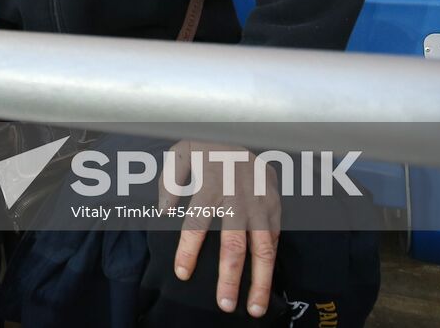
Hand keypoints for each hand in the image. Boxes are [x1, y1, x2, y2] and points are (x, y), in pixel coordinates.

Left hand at [160, 140, 280, 317]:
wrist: (241, 132)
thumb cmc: (206, 147)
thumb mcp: (180, 153)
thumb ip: (169, 181)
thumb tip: (164, 211)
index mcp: (210, 183)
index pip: (196, 223)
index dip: (188, 250)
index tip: (182, 274)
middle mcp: (237, 196)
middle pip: (234, 244)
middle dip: (229, 278)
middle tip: (224, 304)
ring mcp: (260, 202)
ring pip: (263, 248)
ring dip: (259, 281)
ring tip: (254, 308)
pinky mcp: (276, 205)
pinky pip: (275, 239)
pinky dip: (271, 263)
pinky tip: (266, 285)